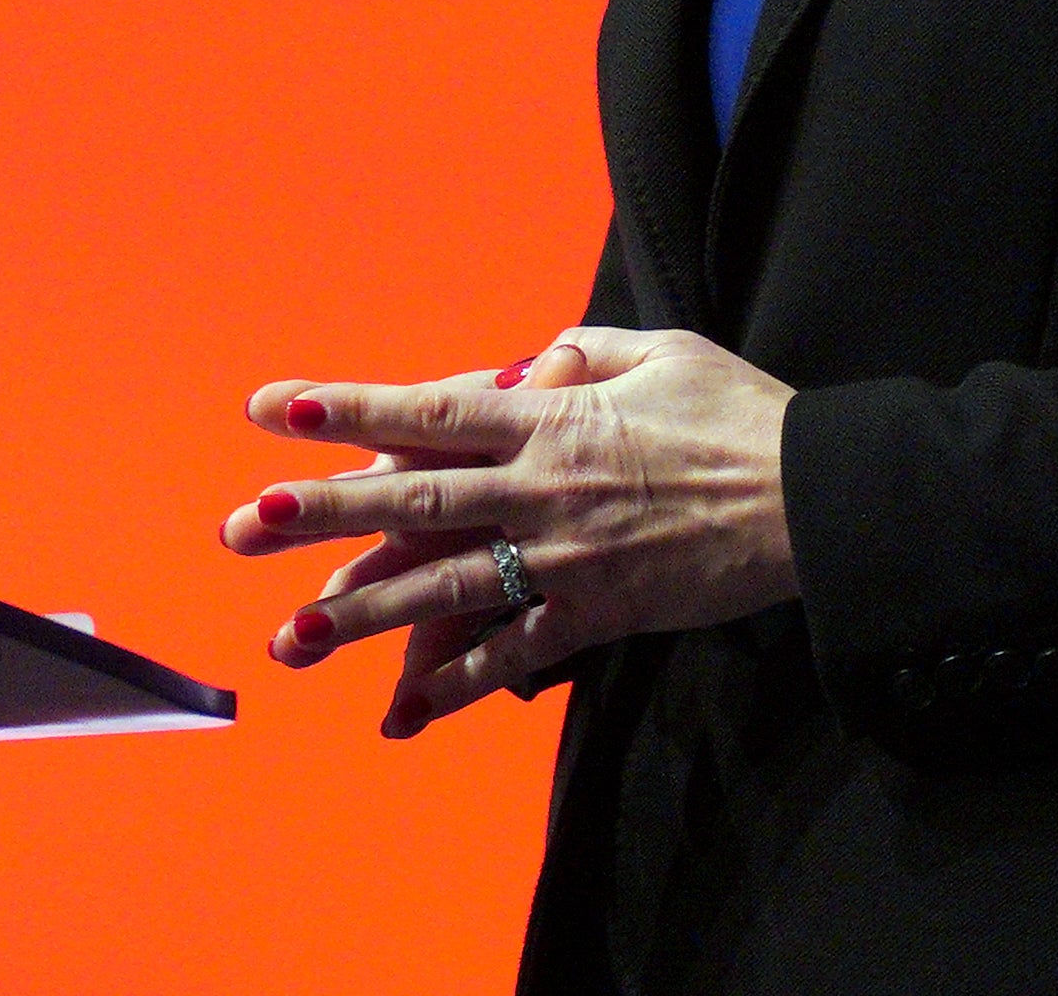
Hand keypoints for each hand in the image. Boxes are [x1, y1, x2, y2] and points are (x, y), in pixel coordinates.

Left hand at [220, 327, 799, 736]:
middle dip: (322, 512)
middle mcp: (541, 490)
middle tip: (244, 525)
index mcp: (550, 418)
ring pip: (445, 588)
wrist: (813, 500)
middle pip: (412, 501)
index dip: (348, 409)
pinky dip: (458, 682)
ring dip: (363, 613)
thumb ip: (581, 354)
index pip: (428, 411)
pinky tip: (402, 707)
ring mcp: (564, 560)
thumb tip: (523, 365)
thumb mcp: (661, 351)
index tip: (275, 410)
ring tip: (290, 634)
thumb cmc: (740, 413)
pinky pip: (515, 654)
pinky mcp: (598, 616)